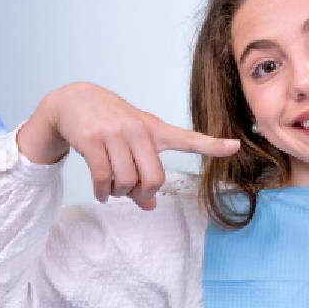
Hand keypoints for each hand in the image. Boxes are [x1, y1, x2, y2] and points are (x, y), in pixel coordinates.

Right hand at [19, 82, 240, 209]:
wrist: (73, 101)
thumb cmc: (110, 124)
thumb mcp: (133, 143)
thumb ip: (144, 173)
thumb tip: (149, 207)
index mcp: (154, 129)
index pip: (188, 138)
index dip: (212, 145)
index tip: (235, 146)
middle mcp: (138, 129)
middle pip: (154, 178)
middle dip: (143, 194)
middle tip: (133, 193)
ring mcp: (115, 133)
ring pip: (126, 182)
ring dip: (119, 194)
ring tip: (112, 188)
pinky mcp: (92, 139)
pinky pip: (103, 179)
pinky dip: (102, 193)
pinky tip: (101, 192)